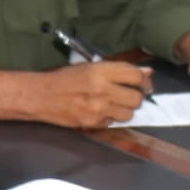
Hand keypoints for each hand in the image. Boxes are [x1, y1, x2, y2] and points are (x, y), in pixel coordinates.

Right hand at [35, 60, 152, 128]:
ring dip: (125, 109)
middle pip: (136, 98)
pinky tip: (100, 111)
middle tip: (129, 95)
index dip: (145, 81)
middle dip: (136, 97)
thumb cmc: (65, 78)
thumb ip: (119, 70)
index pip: (136, 76)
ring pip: (128, 114)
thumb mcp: (91, 67)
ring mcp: (98, 109)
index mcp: (101, 71)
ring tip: (114, 104)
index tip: (146, 85)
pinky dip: (111, 118)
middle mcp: (102, 90)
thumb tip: (147, 73)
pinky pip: (113, 122)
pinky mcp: (93, 123)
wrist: (42, 96)